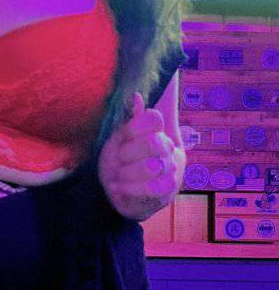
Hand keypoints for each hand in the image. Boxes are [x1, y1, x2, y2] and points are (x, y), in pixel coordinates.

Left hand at [98, 91, 182, 219]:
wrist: (116, 194)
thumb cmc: (118, 162)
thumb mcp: (117, 139)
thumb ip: (128, 121)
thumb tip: (136, 96)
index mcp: (159, 131)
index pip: (154, 119)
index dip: (134, 128)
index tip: (121, 138)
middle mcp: (171, 149)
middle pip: (154, 143)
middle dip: (128, 153)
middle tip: (118, 159)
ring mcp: (172, 172)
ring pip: (153, 166)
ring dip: (127, 173)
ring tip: (118, 176)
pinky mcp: (167, 193)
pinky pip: (152, 189)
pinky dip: (130, 188)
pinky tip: (118, 187)